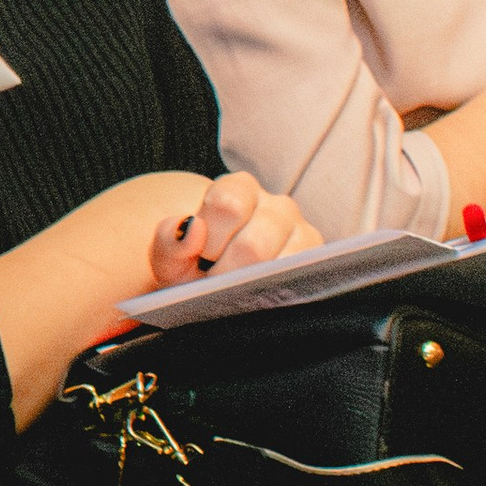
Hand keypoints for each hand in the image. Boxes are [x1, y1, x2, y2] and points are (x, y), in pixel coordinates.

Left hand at [148, 174, 316, 287]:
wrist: (211, 283)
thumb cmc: (192, 263)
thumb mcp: (170, 253)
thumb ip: (170, 238)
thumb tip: (192, 227)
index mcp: (238, 189)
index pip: (227, 204)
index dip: (210, 239)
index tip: (201, 256)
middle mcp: (276, 205)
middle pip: (254, 245)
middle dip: (228, 272)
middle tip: (215, 281)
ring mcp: (301, 231)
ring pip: (280, 265)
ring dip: (251, 286)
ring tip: (233, 289)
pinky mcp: (316, 260)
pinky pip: (301, 280)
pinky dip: (275, 293)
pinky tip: (257, 296)